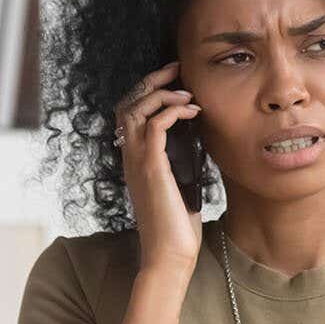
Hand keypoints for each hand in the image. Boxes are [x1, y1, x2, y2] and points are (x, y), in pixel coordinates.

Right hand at [114, 59, 203, 278]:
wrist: (169, 254)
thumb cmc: (176, 225)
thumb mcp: (179, 183)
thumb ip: (179, 159)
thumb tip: (197, 137)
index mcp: (133, 159)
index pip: (128, 112)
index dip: (146, 90)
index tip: (173, 80)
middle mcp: (129, 156)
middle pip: (127, 103)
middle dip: (151, 81)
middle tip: (176, 69)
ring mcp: (137, 162)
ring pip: (136, 109)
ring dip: (162, 94)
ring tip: (187, 92)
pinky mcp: (151, 168)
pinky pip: (154, 126)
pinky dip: (172, 111)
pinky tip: (192, 111)